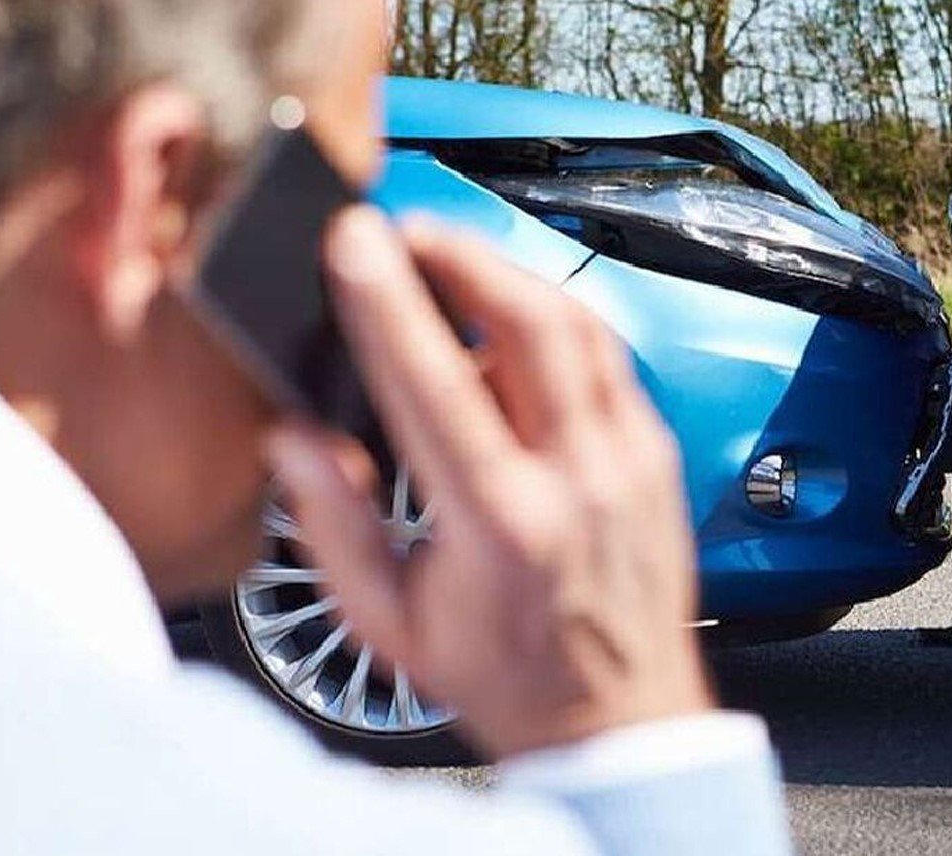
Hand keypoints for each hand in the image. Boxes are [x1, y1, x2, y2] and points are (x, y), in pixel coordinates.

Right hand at [265, 207, 712, 757]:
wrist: (620, 720)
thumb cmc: (506, 676)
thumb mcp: (391, 624)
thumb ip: (334, 526)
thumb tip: (293, 439)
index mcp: (502, 525)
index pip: (438, 382)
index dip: (389, 301)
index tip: (354, 242)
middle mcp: (579, 479)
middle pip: (530, 322)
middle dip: (461, 253)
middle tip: (406, 230)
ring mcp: (631, 460)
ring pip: (580, 325)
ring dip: (510, 274)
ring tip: (451, 259)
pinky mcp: (658, 453)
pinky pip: (608, 357)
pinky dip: (555, 321)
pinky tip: (512, 321)